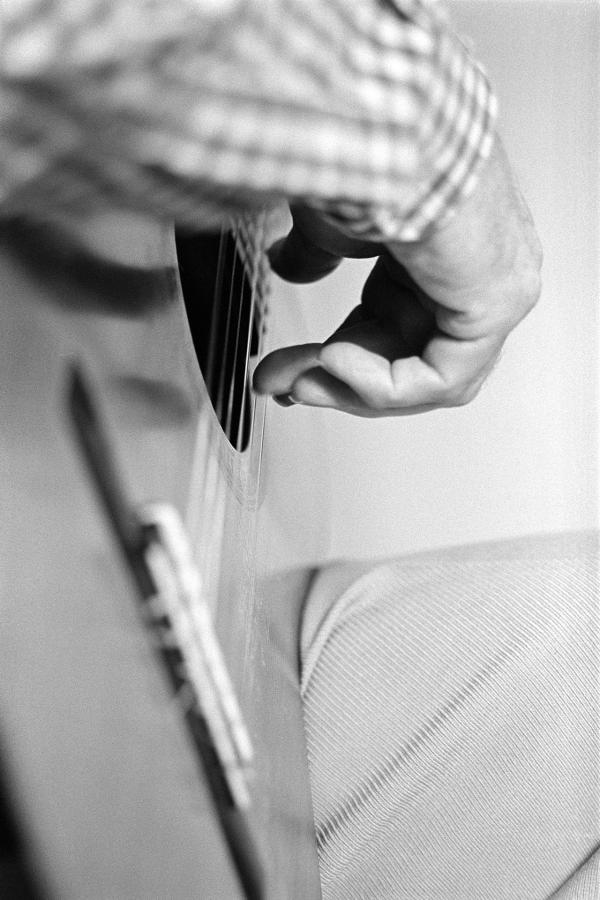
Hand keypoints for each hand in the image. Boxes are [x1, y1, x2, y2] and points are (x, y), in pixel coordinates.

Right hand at [253, 138, 542, 416]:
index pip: (390, 327)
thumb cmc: (359, 154)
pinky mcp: (494, 307)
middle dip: (336, 381)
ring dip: (354, 388)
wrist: (377, 131)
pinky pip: (438, 378)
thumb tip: (289, 265)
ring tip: (303, 381)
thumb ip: (315, 251)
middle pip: (404, 358)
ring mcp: (491, 290)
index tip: (284, 371)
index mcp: (437, 246)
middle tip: (284, 386)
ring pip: (423, 377)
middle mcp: (471, 271)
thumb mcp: (329, 218)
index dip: (335, 358)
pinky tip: (334, 361)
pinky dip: (381, 384)